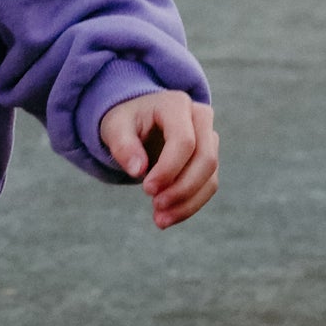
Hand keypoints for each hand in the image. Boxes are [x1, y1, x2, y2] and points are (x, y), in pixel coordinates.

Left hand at [99, 92, 218, 228]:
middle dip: (182, 189)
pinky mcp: (208, 159)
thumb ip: (123, 145)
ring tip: (160, 220)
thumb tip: (137, 170)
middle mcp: (200, 118)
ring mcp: (209, 138)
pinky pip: (208, 186)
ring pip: (210, 176)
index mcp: (177, 104)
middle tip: (156, 207)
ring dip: (187, 202)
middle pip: (206, 159)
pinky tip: (168, 217)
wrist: (137, 121)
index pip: (184, 141)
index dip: (169, 169)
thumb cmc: (125, 122)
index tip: (146, 190)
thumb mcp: (115, 128)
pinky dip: (190, 205)